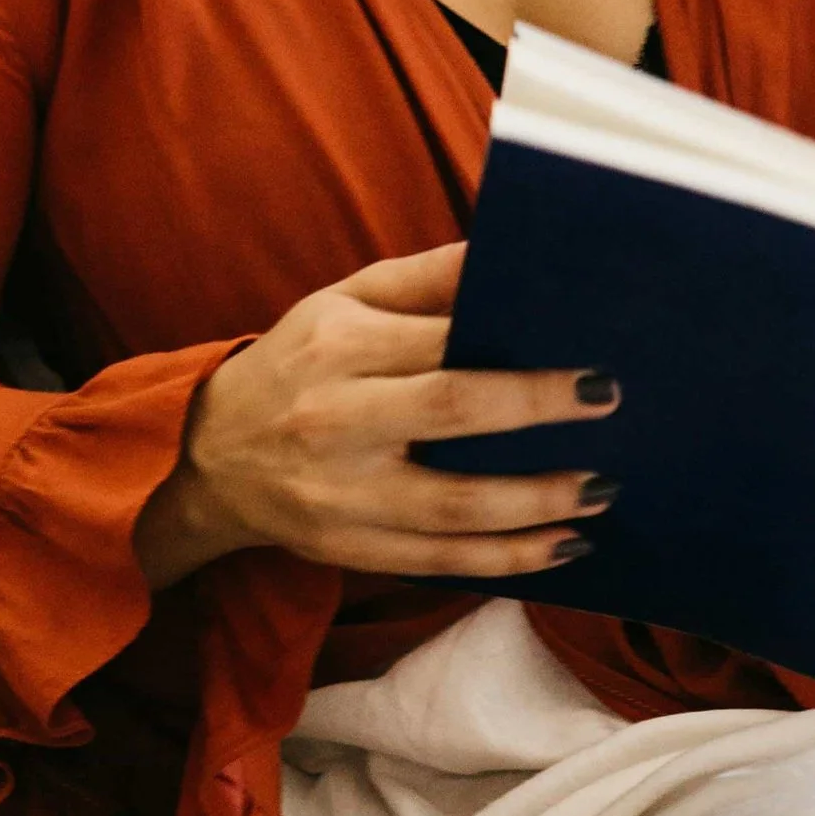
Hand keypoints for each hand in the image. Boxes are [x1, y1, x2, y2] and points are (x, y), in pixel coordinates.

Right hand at [134, 243, 616, 588]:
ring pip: (453, 507)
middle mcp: (336, 420)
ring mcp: (342, 495)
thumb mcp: (343, 302)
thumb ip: (426, 279)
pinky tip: (563, 546)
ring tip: (600, 491)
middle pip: (449, 415)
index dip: (515, 352)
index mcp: (338, 348)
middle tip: (606, 405)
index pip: (439, 343)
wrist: (208, 455)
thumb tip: (508, 253)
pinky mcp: (350, 548)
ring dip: (537, 504)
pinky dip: (509, 561)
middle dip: (536, 411)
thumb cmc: (298, 362)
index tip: (588, 358)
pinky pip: (442, 561)